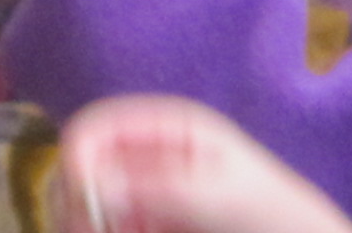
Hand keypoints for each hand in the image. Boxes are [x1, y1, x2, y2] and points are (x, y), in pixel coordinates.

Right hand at [56, 97, 351, 232]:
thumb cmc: (276, 215)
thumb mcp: (219, 195)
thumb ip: (156, 185)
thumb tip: (89, 181)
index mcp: (166, 129)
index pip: (97, 128)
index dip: (77, 159)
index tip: (80, 201)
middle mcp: (147, 160)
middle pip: (81, 172)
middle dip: (76, 203)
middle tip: (87, 232)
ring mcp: (145, 201)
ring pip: (87, 210)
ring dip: (85, 225)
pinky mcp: (146, 228)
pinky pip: (108, 227)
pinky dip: (100, 232)